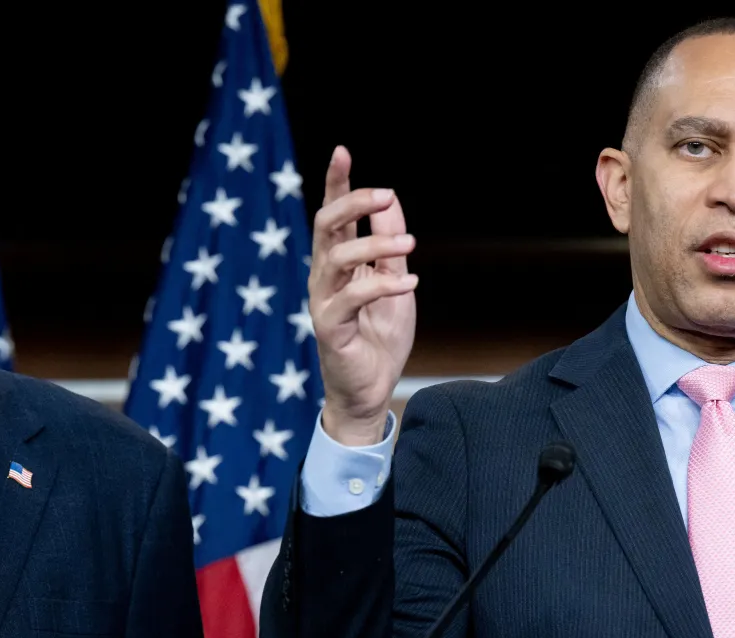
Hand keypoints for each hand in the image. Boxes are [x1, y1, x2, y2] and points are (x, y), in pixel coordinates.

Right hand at [309, 146, 417, 445]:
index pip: (332, 215)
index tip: (342, 151)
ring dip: (376, 245)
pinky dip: (383, 285)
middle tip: (384, 195)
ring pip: (338, 258)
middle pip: (325, 226)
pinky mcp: (330, 328)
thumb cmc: (379, 337)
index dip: (336, 183)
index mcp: (338, 263)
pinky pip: (352, 297)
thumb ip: (389, 244)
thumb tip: (389, 200)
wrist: (371, 391)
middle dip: (352, 203)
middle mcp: (325, 278)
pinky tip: (409, 283)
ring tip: (410, 245)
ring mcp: (324, 302)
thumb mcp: (394, 281)